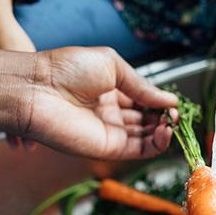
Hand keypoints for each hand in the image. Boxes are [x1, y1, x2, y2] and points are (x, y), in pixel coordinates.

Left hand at [19, 47, 177, 159]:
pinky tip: (166, 131)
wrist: (40, 89)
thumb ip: (142, 85)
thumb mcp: (112, 65)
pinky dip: (158, 144)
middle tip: (175, 113)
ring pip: (147, 137)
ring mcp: (111, 131)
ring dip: (165, 130)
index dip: (160, 101)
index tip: (173, 100)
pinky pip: (140, 150)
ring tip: (173, 120)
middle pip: (148, 120)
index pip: (144, 100)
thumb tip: (169, 99)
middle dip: (165, 117)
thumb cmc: (67, 70)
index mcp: (110, 90)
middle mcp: (111, 112)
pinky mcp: (109, 149)